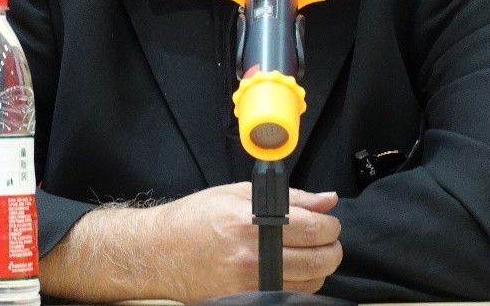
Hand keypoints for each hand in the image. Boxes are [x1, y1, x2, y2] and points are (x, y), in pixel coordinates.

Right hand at [39, 181, 341, 301]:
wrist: (157, 252)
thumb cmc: (195, 218)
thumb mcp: (238, 194)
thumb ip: (289, 198)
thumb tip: (327, 200)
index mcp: (252, 222)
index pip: (315, 228)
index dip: (331, 224)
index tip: (328, 221)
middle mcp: (253, 256)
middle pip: (320, 260)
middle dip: (332, 248)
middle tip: (326, 239)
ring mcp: (249, 283)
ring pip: (311, 283)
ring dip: (319, 268)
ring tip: (306, 253)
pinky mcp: (244, 300)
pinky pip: (289, 296)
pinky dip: (300, 285)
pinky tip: (290, 270)